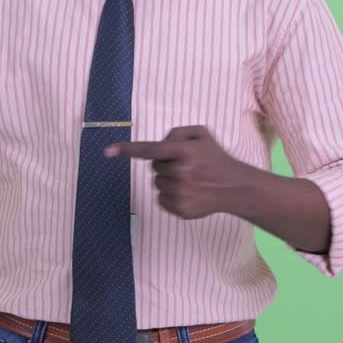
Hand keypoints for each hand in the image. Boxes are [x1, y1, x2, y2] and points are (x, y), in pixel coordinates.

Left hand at [105, 125, 253, 219]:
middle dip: (166, 165)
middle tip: (187, 166)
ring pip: (157, 184)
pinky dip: (171, 196)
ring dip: (169, 180)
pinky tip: (190, 193)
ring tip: (191, 180)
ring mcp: (180, 193)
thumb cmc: (214, 158)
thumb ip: (176, 133)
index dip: (126, 150)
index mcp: (183, 151)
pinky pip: (161, 199)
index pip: (149, 149)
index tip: (107, 151)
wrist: (235, 187)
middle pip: (154, 168)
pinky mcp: (180, 209)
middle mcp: (180, 172)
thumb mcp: (200, 134)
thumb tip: (157, 146)